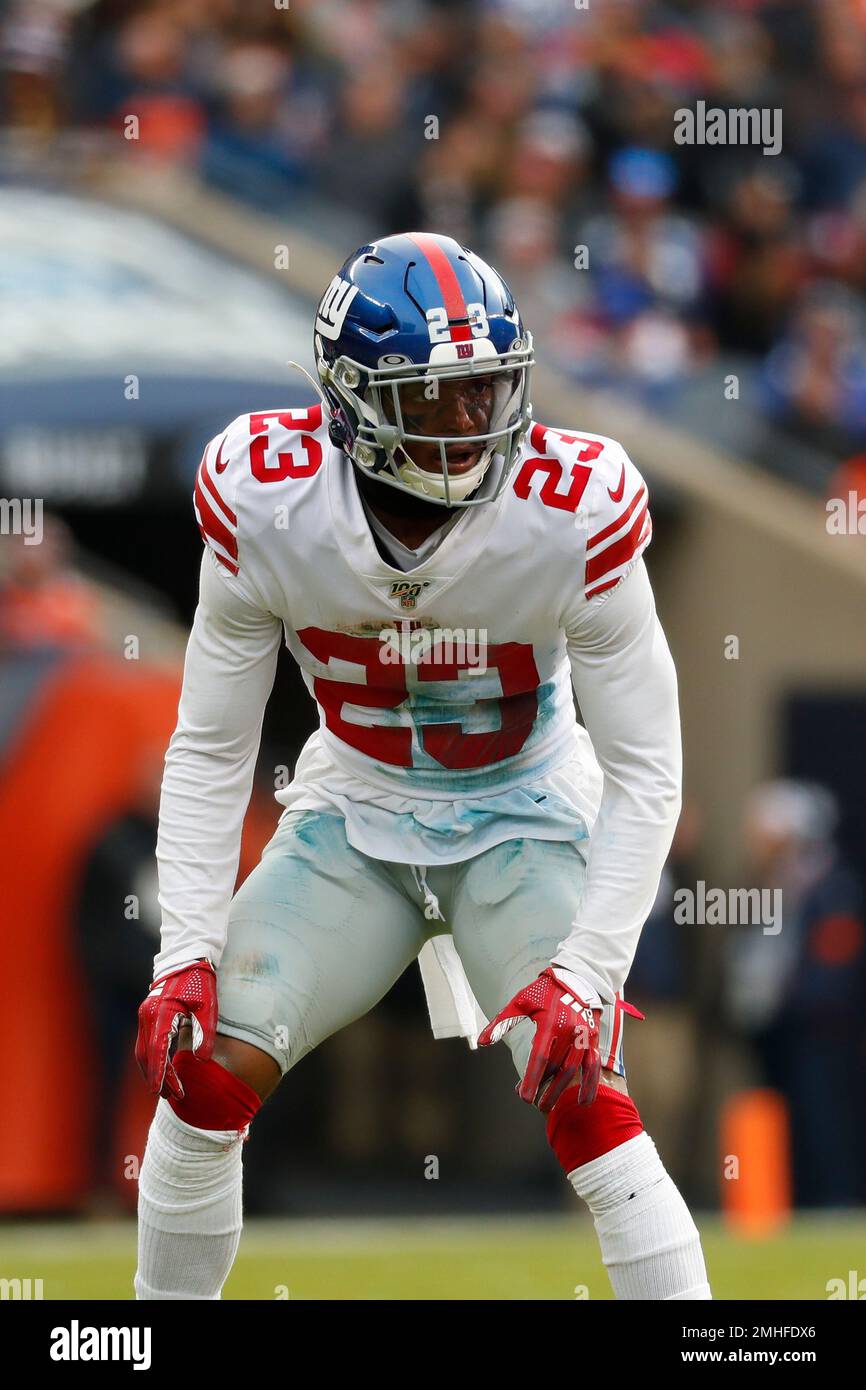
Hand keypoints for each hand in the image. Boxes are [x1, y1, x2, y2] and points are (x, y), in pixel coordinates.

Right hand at [135, 959, 217, 1100]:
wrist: (187, 959)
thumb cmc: (200, 982)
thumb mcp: (208, 1007)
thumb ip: (205, 1033)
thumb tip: (201, 1060)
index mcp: (162, 1013)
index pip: (158, 1050)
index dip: (160, 1073)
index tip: (163, 1092)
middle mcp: (148, 1016)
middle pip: (146, 1055)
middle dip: (157, 1078)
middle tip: (172, 1096)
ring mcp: (145, 1016)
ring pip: (143, 1051)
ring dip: (153, 1070)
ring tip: (167, 1089)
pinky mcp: (147, 1016)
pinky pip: (146, 1043)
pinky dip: (153, 1059)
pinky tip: (164, 1070)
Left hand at [477, 967, 601, 1112]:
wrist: (577, 978)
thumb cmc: (544, 991)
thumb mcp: (521, 1002)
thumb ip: (502, 1022)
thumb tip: (482, 1042)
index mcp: (550, 1023)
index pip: (539, 1058)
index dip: (531, 1079)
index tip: (524, 1097)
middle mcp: (569, 1032)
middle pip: (554, 1068)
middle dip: (543, 1088)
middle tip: (533, 1104)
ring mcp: (583, 1037)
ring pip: (572, 1070)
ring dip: (560, 1090)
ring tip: (547, 1106)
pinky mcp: (593, 1040)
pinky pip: (593, 1066)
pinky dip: (590, 1085)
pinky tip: (584, 1102)